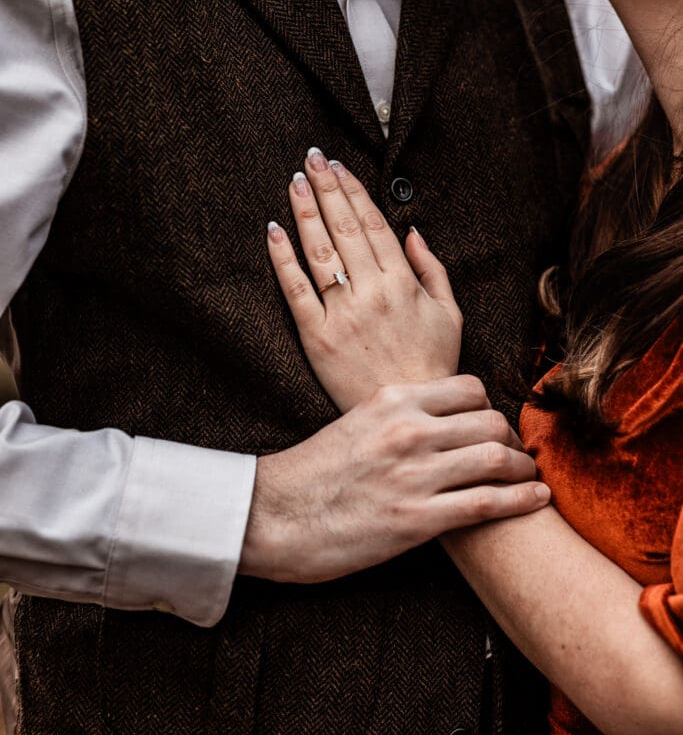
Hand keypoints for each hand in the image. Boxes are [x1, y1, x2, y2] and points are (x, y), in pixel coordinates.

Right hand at [239, 376, 549, 583]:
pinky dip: (522, 500)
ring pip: (497, 457)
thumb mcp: (355, 423)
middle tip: (517, 453)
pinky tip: (538, 500)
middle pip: (490, 420)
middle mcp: (408, 430)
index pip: (468, 387)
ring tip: (530, 477)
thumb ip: (398, 414)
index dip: (489, 406)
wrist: (274, 515)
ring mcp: (415, 474)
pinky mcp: (418, 519)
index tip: (492, 423)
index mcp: (391, 400)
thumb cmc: (312, 471)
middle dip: (512, 438)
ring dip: (524, 468)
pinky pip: (489, 503)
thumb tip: (436, 419)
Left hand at [267, 149, 461, 411]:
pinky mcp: (316, 336)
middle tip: (311, 158)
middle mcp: (372, 291)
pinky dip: (283, 258)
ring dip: (304, 211)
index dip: (353, 190)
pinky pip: (295, 290)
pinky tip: (274, 230)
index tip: (338, 165)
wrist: (410, 413)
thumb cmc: (432, 364)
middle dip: (326, 187)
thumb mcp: (450, 314)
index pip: (372, 224)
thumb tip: (412, 232)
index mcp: (403, 282)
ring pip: (319, 251)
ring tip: (294, 182)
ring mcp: (342, 313)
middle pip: (343, 228)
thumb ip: (432, 269)